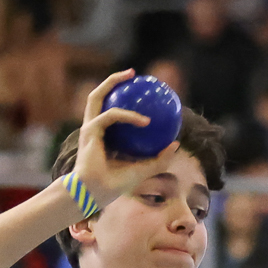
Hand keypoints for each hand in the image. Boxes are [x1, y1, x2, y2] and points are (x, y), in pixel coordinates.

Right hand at [68, 70, 160, 210]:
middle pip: (100, 96)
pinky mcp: (90, 131)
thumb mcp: (143, 170)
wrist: (94, 193)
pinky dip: (128, 116)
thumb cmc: (115, 185)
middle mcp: (94, 128)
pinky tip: (144, 119)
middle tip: (133, 74)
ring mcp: (89, 127)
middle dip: (114, 80)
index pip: (111, 111)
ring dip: (112, 81)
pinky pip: (112, 116)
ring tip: (131, 75)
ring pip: (97, 96)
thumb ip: (159, 158)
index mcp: (103, 135)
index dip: (124, 99)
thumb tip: (177, 144)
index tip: (142, 92)